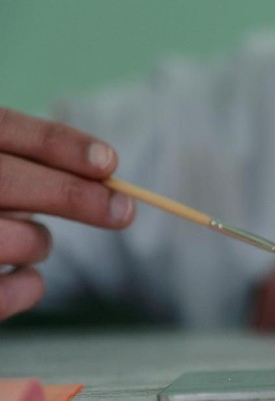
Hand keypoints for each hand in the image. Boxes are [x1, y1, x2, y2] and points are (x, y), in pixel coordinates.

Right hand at [0, 108, 134, 319]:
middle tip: (123, 211)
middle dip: (70, 194)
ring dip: (38, 241)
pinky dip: (26, 288)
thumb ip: (34, 165)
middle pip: (6, 181)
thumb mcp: (6, 171)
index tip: (109, 162)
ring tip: (38, 242)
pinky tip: (30, 279)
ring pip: (7, 239)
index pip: (4, 127)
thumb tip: (105, 171)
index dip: (58, 144)